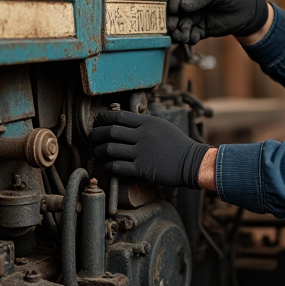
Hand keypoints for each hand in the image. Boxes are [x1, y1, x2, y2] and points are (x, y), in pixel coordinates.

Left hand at [89, 110, 211, 188]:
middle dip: (96, 134)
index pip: (119, 116)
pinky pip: (118, 166)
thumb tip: (127, 122)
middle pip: (111, 131)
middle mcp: (143, 135)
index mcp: (147, 123)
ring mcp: (142, 152)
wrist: (192, 162)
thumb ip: (145, 124)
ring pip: (111, 149)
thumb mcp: (162, 126)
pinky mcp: (142, 168)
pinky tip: (106, 166)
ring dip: (99, 151)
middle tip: (92, 138)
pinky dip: (108, 166)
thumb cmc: (178, 145)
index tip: (98, 122)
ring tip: (96, 152)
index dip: (104, 118)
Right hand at [167, 0, 267, 43]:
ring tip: (182, 37)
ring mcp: (195, 16)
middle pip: (175, 10)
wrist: (248, 13)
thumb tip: (182, 6)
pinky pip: (191, 34)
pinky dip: (189, 37)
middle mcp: (192, 1)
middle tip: (173, 27)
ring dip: (179, 31)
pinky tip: (192, 39)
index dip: (173, 0)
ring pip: (181, 24)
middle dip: (173, 19)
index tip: (174, 9)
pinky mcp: (201, 29)